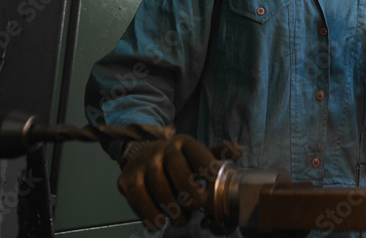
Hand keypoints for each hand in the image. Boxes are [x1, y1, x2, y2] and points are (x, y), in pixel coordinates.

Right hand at [117, 128, 241, 230]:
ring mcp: (143, 164)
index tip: (213, 180)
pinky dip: (150, 215)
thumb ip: (217, 154)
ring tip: (181, 219)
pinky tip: (159, 222)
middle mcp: (162, 150)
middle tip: (197, 205)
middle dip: (189, 191)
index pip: (196, 152)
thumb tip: (238, 152)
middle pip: (177, 169)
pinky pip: (139, 200)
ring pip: (158, 187)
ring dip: (172, 209)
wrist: (142, 155)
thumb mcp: (197, 154)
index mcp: (184, 143)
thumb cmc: (178, 160)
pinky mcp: (127, 180)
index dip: (206, 165)